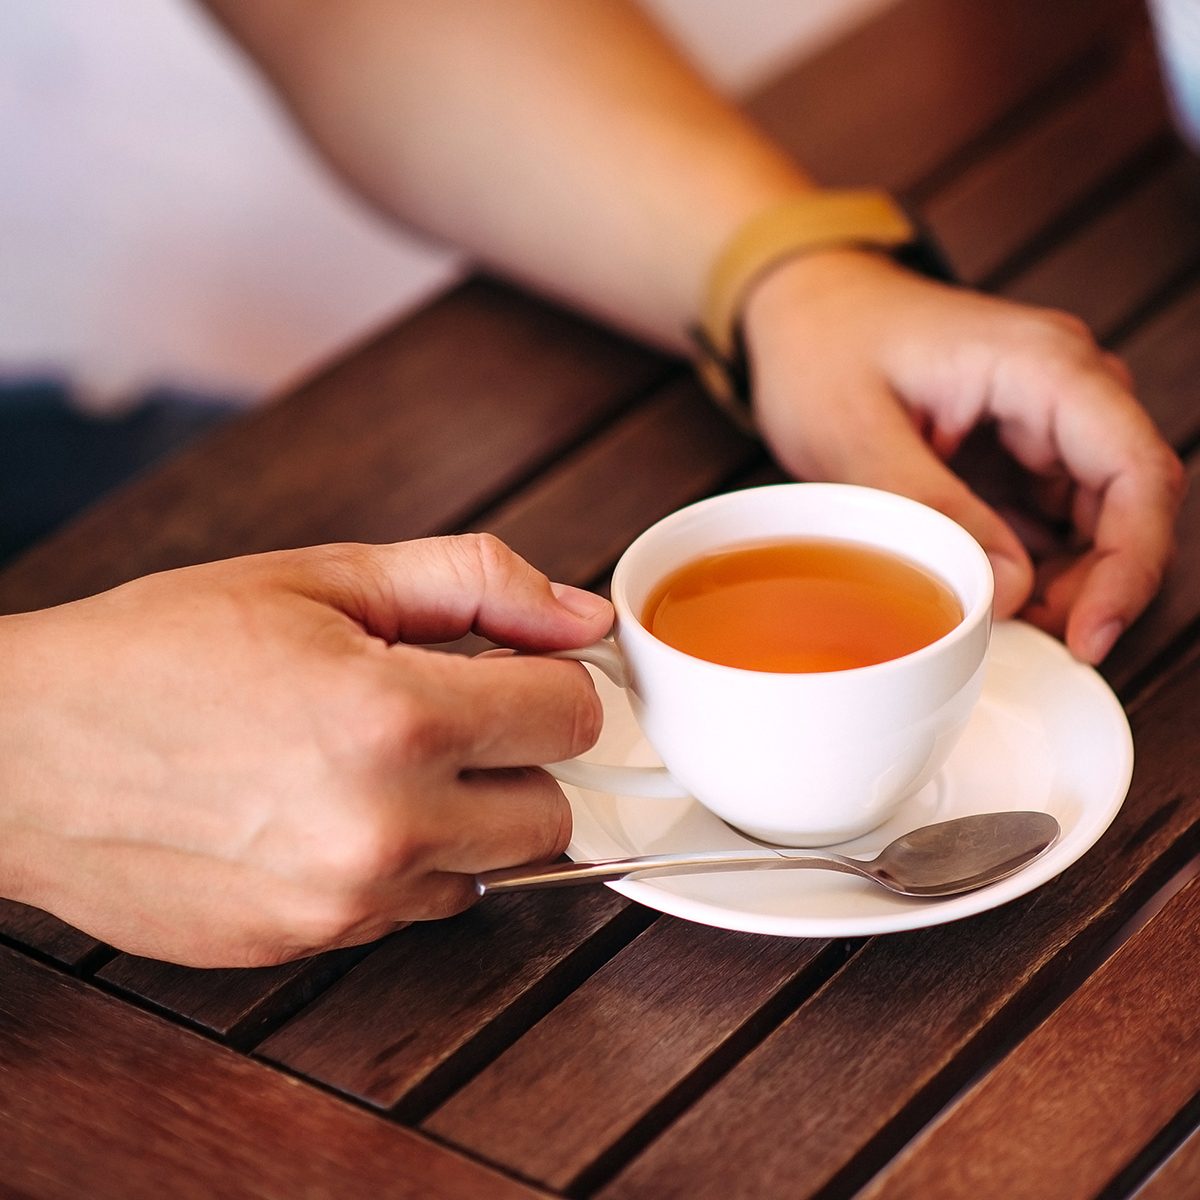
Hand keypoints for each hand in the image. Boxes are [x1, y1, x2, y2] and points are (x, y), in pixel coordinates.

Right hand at [0, 535, 611, 965]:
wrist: (21, 753)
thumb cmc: (159, 652)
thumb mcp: (323, 577)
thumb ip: (477, 583)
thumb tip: (582, 615)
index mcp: (396, 718)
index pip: (571, 716)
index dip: (551, 682)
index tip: (516, 672)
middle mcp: (384, 827)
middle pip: (552, 812)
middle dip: (518, 758)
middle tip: (447, 715)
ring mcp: (346, 901)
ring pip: (491, 871)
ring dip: (464, 818)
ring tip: (374, 761)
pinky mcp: (309, 943)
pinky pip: (414, 908)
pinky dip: (403, 863)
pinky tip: (331, 812)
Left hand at [741, 249, 1185, 663]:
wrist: (801, 312)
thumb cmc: (823, 348)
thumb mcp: (856, 433)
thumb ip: (933, 508)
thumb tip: (1012, 589)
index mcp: (1043, 365)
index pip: (1136, 470)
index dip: (1132, 565)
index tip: (1091, 636)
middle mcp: (1064, 390)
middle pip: (1127, 507)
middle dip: (1093, 587)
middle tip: (1030, 643)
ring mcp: (1043, 423)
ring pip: (1095, 524)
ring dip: (1063, 584)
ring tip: (998, 624)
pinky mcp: (1017, 453)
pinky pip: (1050, 523)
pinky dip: (1031, 568)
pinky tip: (986, 597)